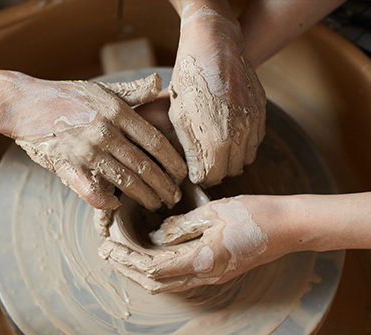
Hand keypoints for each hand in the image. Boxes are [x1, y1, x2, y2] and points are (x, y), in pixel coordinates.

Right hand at [0, 71, 186, 210]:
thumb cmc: (66, 95)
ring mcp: (85, 150)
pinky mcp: (68, 165)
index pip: (154, 141)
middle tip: (173, 196)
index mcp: (116, 111)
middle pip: (144, 165)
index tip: (182, 173)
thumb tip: (160, 83)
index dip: (172, 161)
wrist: (25, 103)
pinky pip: (91, 191)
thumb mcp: (101, 88)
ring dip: (143, 196)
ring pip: (124, 180)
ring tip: (155, 203)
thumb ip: (133, 90)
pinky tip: (116, 203)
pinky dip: (106, 200)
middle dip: (163, 185)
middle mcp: (104, 131)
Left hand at [99, 196, 288, 293]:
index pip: (152, 267)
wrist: (289, 226)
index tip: (108, 247)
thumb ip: (182, 225)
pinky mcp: (218, 270)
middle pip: (155, 281)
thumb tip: (158, 234)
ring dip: (142, 271)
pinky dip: (160, 270)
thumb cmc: (255, 214)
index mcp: (202, 260)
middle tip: (107, 252)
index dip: (126, 259)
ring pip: (168, 283)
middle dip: (128, 268)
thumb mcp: (213, 212)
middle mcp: (205, 274)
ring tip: (122, 255)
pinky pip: (181, 277)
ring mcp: (212, 275)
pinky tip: (151, 255)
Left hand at [168, 1, 265, 186]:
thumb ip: (190, 149)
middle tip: (203, 165)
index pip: (211, 177)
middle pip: (230, 171)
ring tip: (216, 152)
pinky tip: (230, 136)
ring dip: (232, 159)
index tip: (194, 173)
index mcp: (215, 140)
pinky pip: (256, 140)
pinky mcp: (262, 112)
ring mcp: (254, 123)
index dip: (200, 177)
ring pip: (246, 158)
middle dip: (216, 171)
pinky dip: (245, 144)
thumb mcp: (180, 117)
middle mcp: (239, 136)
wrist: (215, 49)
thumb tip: (195, 171)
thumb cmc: (189, 81)